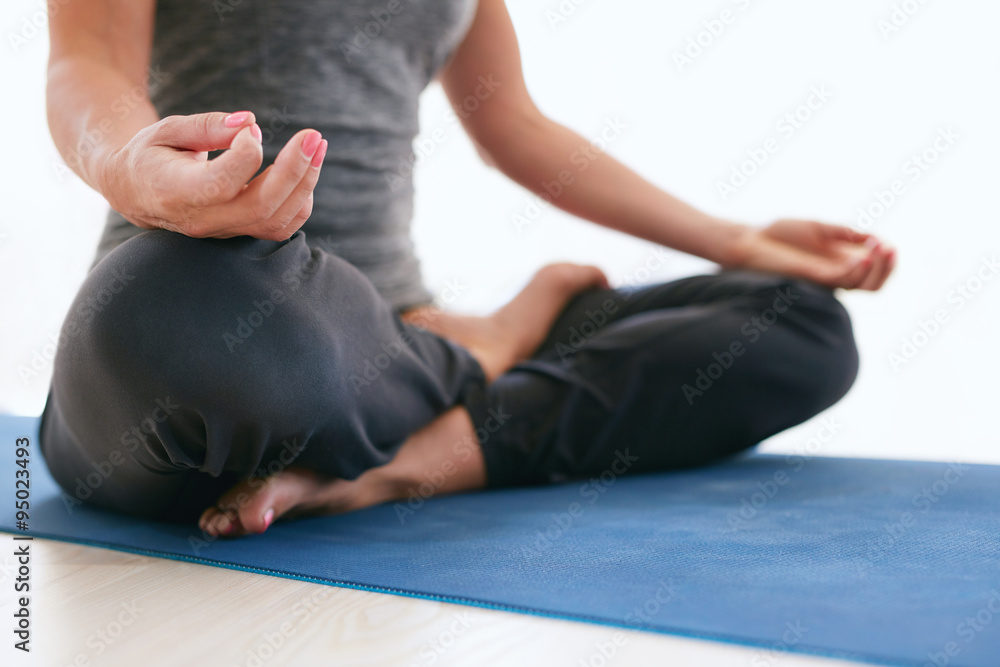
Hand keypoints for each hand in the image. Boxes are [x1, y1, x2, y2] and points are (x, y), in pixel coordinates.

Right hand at [97, 111, 328, 240]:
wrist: (134, 192)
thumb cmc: (150, 153)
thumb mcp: (167, 130)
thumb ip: (207, 126)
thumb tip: (250, 121)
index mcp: (175, 191)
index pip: (222, 183)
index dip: (246, 154)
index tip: (249, 129)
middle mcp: (202, 219)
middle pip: (260, 205)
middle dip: (294, 169)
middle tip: (314, 135)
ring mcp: (223, 231)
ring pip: (276, 220)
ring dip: (305, 183)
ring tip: (318, 146)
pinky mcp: (239, 233)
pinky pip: (280, 227)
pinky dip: (300, 202)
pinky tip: (306, 171)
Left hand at [722, 219, 895, 290]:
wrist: (751, 240)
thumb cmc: (779, 234)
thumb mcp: (819, 228)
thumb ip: (845, 233)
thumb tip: (873, 237)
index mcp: (839, 263)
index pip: (872, 271)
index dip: (886, 261)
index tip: (887, 243)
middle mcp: (835, 275)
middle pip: (873, 284)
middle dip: (888, 268)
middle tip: (890, 248)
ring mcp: (824, 279)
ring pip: (861, 286)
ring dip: (876, 268)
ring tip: (880, 249)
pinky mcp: (812, 279)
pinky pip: (840, 280)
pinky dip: (856, 270)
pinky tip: (862, 257)